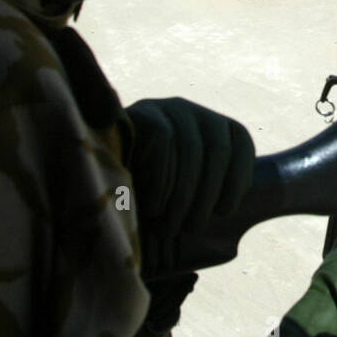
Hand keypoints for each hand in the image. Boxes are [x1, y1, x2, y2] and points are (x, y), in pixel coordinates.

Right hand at [124, 97, 254, 276]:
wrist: (96, 188)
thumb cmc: (151, 200)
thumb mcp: (186, 198)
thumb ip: (210, 201)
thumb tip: (238, 227)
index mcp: (214, 128)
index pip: (240, 142)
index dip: (238, 178)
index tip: (224, 210)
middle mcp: (193, 112)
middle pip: (217, 150)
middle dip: (206, 196)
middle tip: (190, 228)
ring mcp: (166, 109)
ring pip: (190, 148)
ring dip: (183, 196)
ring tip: (170, 225)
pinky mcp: (140, 112)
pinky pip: (162, 139)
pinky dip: (162, 180)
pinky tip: (154, 207)